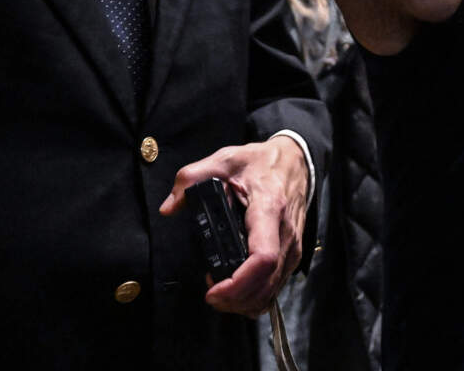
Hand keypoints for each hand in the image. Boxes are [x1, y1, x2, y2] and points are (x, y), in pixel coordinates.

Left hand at [160, 136, 309, 315]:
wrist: (295, 161)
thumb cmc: (260, 162)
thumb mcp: (224, 160)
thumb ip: (191, 179)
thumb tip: (168, 208)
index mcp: (268, 208)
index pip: (263, 257)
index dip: (238, 282)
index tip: (213, 289)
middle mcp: (285, 233)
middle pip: (266, 283)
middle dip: (235, 299)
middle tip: (210, 295)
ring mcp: (293, 246)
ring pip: (272, 290)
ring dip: (244, 302)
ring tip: (220, 293)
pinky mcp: (293, 254)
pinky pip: (277, 286)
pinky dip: (256, 297)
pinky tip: (237, 291)